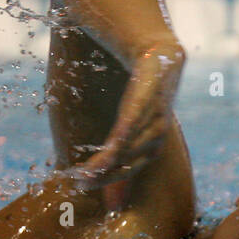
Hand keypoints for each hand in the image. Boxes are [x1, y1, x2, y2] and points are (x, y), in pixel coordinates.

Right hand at [60, 42, 183, 192]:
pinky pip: (135, 117)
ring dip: (109, 161)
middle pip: (131, 159)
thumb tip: (99, 172)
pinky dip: (123, 135)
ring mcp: (155, 111)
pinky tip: (109, 148)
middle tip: (79, 183)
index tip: (83, 187)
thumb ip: (115, 146)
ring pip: (132, 143)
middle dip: (106, 175)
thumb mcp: (128, 119)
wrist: (160, 51)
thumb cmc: (142, 89)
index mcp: (153, 138)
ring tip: (84, 173)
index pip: (132, 167)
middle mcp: (158, 129)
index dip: (111, 180)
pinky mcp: (148, 91)